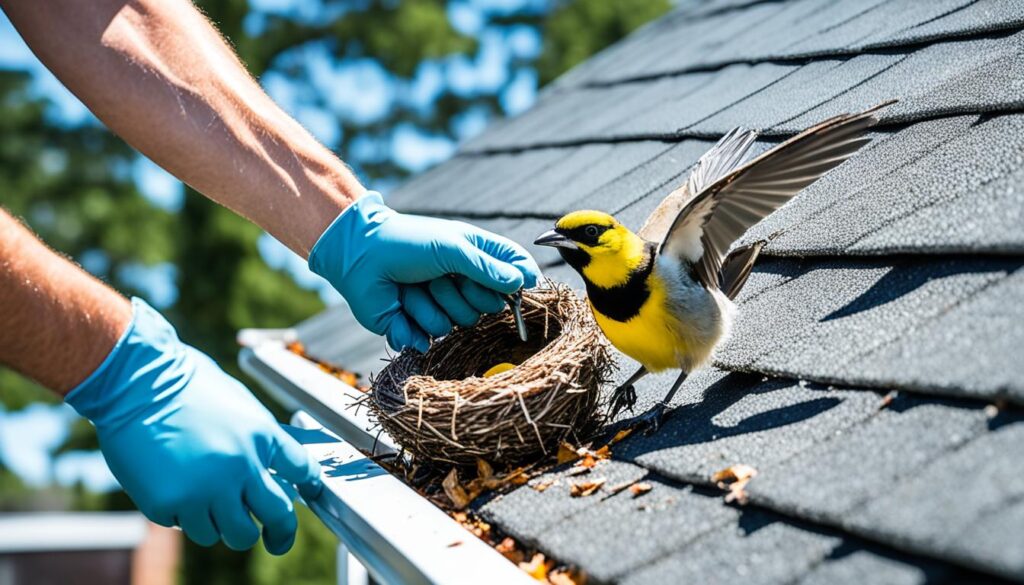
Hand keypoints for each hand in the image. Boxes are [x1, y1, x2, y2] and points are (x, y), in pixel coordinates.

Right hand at [65, 299, 320, 553]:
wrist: (137, 382)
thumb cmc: (189, 387)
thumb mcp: (241, 406)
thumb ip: (264, 440)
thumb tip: (286, 464)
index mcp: (262, 437)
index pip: (303, 472)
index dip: (309, 486)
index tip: (306, 494)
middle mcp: (239, 467)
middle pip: (277, 519)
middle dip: (279, 534)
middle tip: (275, 539)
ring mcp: (203, 490)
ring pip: (230, 535)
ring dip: (224, 523)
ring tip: (208, 498)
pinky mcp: (167, 505)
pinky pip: (187, 526)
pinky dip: (185, 515)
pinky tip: (175, 485)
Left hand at [309, 192, 540, 351]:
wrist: (359, 255)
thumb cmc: (407, 242)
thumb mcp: (452, 247)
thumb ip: (487, 267)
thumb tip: (520, 283)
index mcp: (476, 256)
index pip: (514, 268)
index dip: (521, 280)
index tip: (523, 287)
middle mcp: (463, 284)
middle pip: (489, 306)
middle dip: (464, 292)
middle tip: (441, 276)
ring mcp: (442, 306)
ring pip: (458, 324)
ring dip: (433, 304)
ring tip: (414, 285)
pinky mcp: (418, 326)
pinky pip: (429, 337)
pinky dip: (413, 319)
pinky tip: (400, 303)